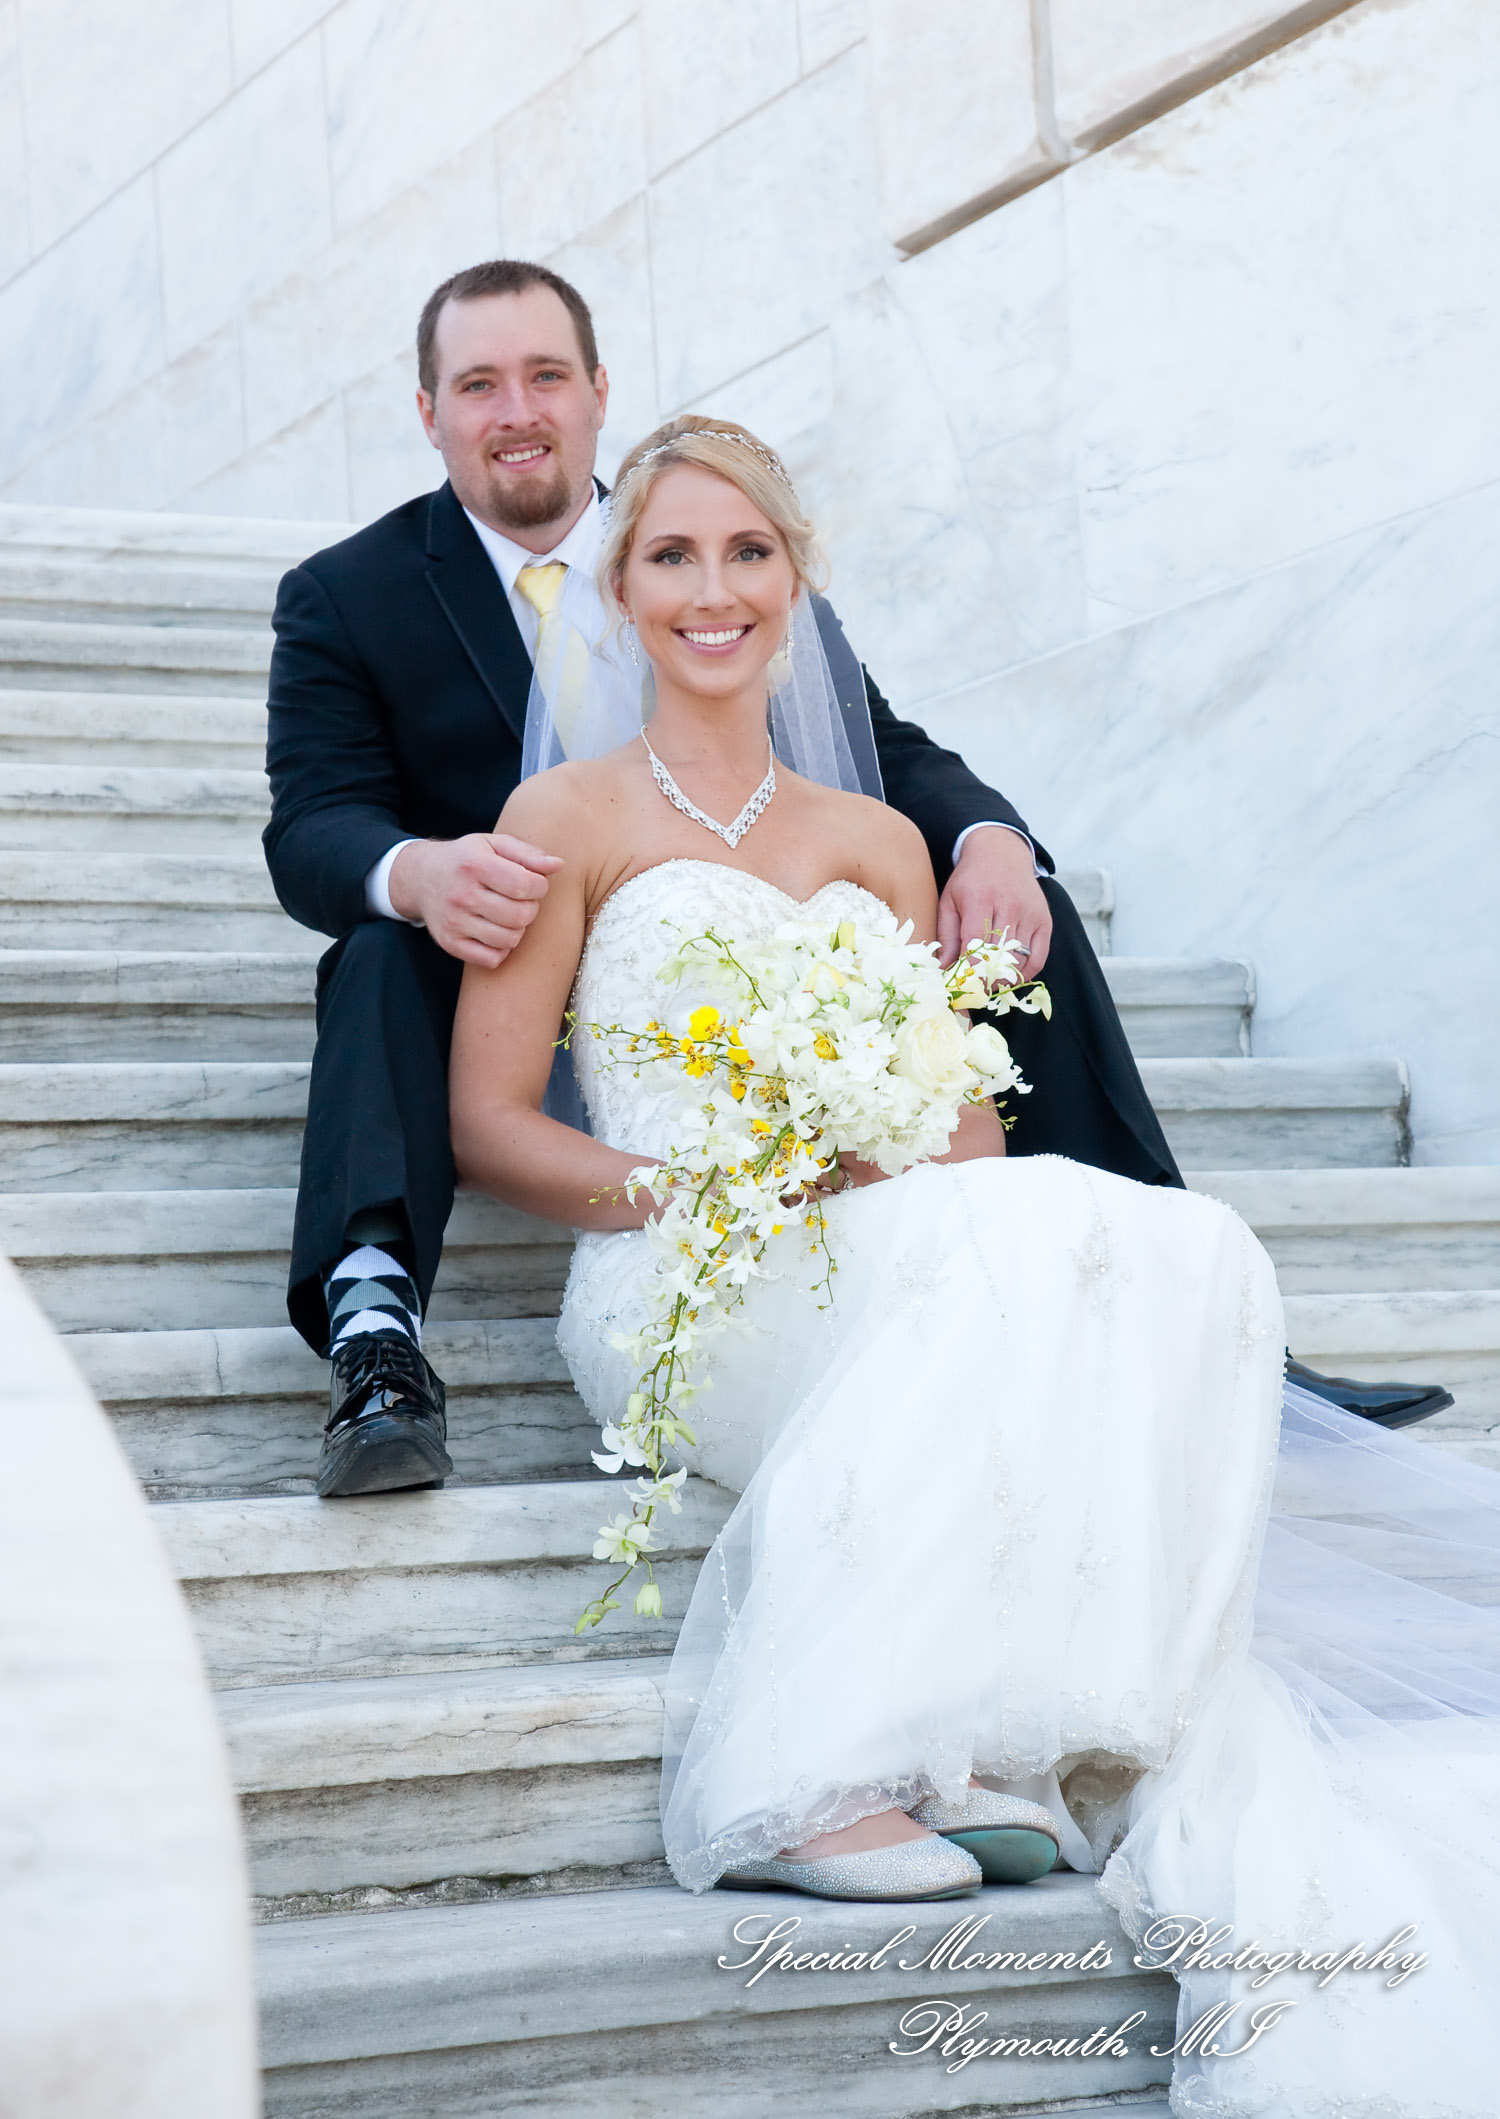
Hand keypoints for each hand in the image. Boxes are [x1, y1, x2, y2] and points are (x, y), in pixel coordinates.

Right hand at [388, 832, 563, 968]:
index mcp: (474, 865)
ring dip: (518, 929)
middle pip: (521, 915)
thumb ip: (528, 854)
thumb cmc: (467, 859)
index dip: (540, 887)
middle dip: (531, 908)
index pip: (525, 885)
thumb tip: (558, 866)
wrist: (421, 877)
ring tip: (510, 915)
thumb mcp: (494, 845)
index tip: (534, 884)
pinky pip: (492, 958)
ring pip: (509, 939)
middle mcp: (461, 894)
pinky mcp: (450, 943)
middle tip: (522, 900)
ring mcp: (454, 922)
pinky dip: (502, 949)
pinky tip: (497, 931)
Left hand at [937, 826, 1051, 975]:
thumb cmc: (970, 880)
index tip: (962, 985)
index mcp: (979, 899)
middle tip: (974, 991)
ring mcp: (1029, 913)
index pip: (976, 943)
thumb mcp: (949, 901)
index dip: (969, 969)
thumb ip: (946, 935)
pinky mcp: (1043, 920)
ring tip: (989, 984)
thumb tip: (943, 968)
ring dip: (1003, 977)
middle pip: (998, 955)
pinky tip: (1011, 976)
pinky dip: (1025, 972)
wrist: (1001, 852)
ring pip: (1018, 958)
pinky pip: (1038, 956)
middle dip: (984, 978)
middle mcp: (1008, 905)